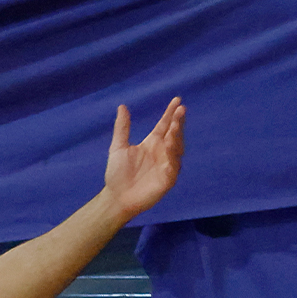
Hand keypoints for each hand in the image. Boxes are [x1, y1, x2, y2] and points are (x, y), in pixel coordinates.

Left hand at [103, 97, 184, 221]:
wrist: (116, 197)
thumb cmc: (117, 174)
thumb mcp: (118, 147)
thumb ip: (122, 128)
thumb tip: (122, 106)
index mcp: (152, 143)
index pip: (164, 125)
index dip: (170, 113)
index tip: (177, 100)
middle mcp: (162, 151)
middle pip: (174, 133)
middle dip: (178, 122)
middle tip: (180, 110)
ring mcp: (167, 164)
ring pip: (177, 148)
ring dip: (176, 137)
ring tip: (173, 128)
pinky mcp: (168, 178)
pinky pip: (174, 166)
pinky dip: (173, 157)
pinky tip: (170, 147)